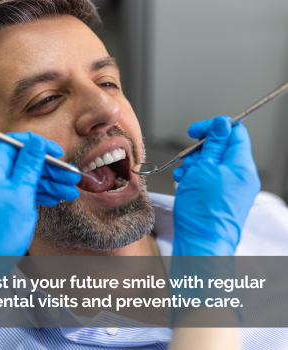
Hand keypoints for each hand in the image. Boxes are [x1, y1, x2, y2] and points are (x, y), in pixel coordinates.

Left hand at [0, 132, 79, 256]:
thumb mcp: (20, 193)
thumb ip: (29, 165)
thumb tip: (37, 142)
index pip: (15, 144)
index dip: (38, 146)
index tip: (57, 152)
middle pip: (25, 163)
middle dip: (50, 169)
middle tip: (71, 176)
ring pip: (29, 179)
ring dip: (51, 184)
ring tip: (70, 191)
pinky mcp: (5, 204)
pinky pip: (26, 192)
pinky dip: (42, 194)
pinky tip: (57, 197)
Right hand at [172, 116, 260, 255]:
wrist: (201, 244)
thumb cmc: (202, 212)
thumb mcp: (204, 169)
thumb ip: (213, 145)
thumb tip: (221, 124)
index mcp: (242, 166)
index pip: (235, 133)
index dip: (214, 128)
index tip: (196, 132)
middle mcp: (243, 177)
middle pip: (223, 150)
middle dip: (201, 151)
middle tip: (187, 160)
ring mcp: (235, 189)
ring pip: (215, 165)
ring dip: (196, 165)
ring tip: (184, 176)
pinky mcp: (225, 199)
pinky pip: (213, 180)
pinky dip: (198, 178)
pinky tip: (186, 184)